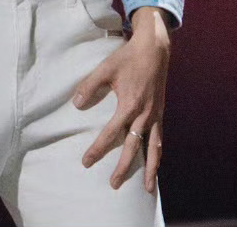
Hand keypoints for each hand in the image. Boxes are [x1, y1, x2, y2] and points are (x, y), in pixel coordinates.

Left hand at [72, 6, 170, 193]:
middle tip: (113, 184)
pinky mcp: (160, 113)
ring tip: (148, 188)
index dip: (98, 149)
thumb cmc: (128, 57)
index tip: (86, 162)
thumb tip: (76, 104)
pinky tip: (156, 164)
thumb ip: (90, 86)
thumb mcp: (106, 68)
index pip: (111, 133)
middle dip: (124, 167)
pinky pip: (160, 138)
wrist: (155, 48)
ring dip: (151, 169)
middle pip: (133, 147)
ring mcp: (155, 115)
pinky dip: (158, 153)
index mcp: (130, 104)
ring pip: (153, 148)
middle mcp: (144, 114)